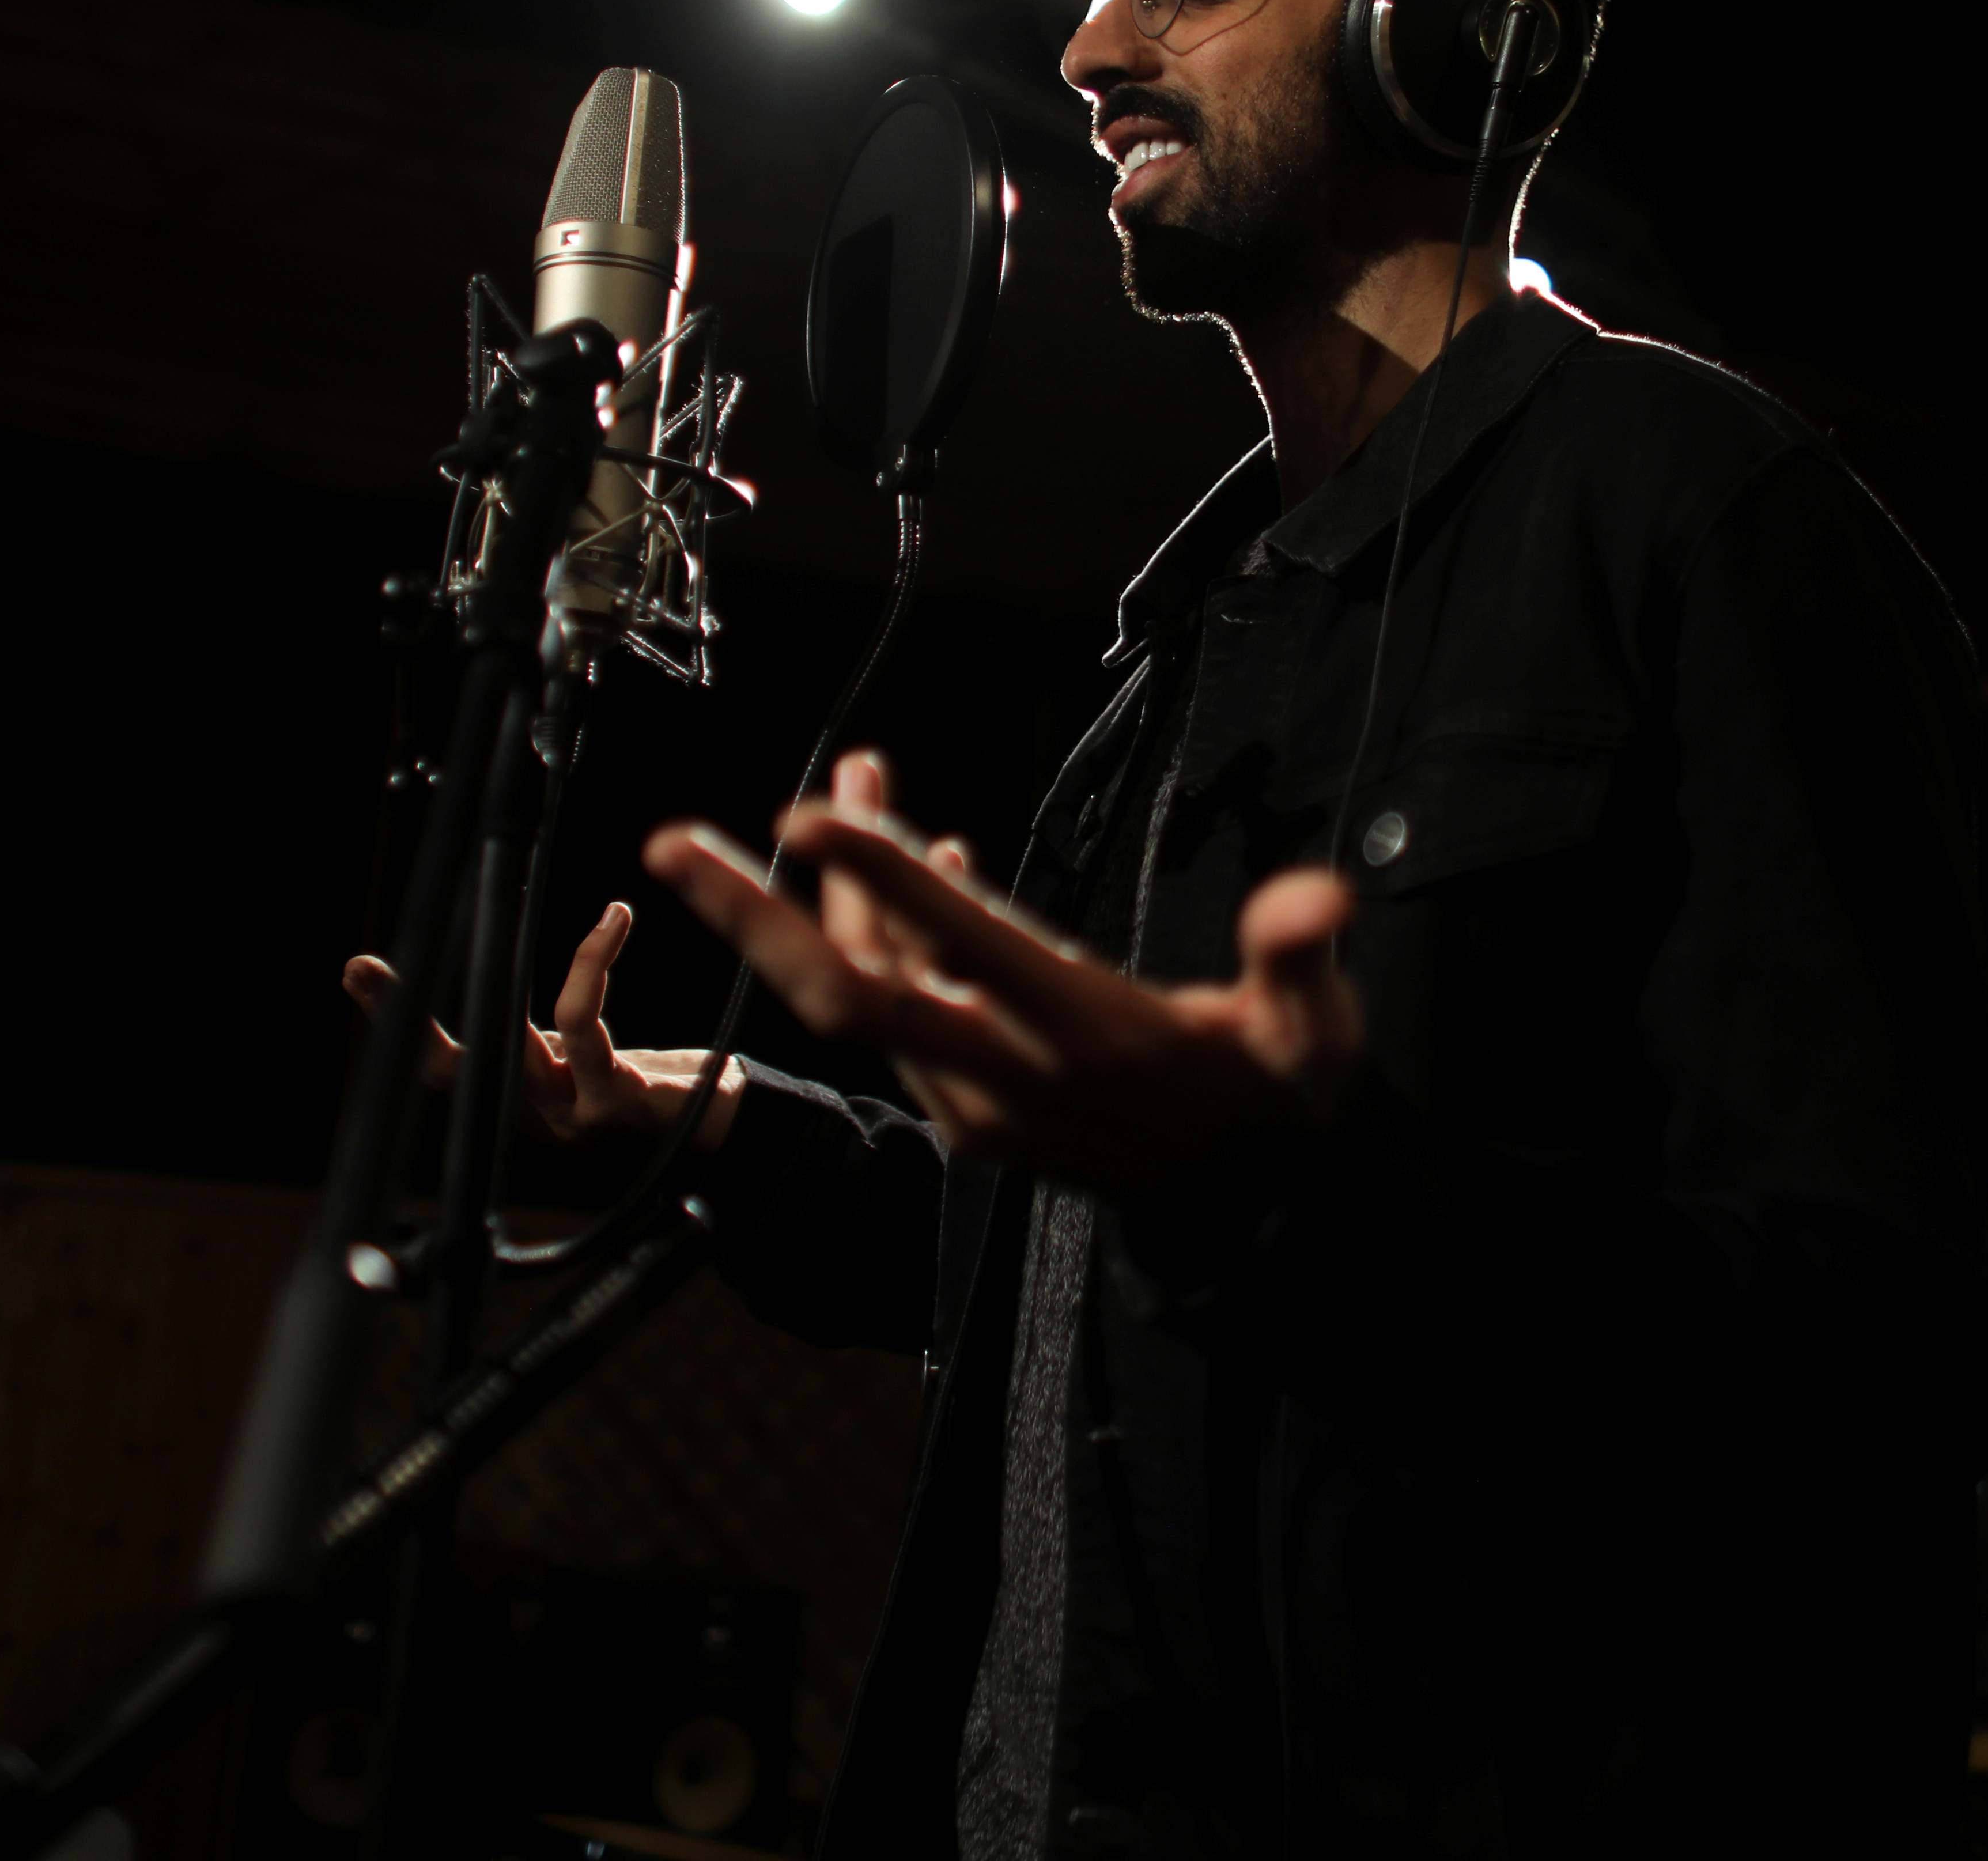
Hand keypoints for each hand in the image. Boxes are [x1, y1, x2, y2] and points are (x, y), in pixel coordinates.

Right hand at [344, 899, 746, 1152]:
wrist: (722, 1130)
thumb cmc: (652, 1086)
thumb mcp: (587, 1056)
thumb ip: (551, 1038)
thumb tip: (508, 988)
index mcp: (520, 1100)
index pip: (444, 1066)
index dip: (395, 1023)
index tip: (358, 974)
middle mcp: (534, 1117)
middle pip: (452, 1071)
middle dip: (401, 1017)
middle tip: (360, 968)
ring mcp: (570, 1117)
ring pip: (526, 1048)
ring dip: (562, 973)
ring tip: (601, 917)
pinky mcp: (612, 1106)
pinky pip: (585, 1027)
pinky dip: (593, 965)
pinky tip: (612, 923)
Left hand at [639, 751, 1362, 1190]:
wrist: (1246, 1210)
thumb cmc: (1275, 1100)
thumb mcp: (1311, 1040)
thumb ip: (1300, 963)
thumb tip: (1318, 895)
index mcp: (1079, 1038)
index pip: (962, 949)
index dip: (887, 877)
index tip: (809, 810)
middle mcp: (1005, 1075)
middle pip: (851, 993)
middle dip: (751, 920)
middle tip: (669, 843)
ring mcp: (974, 1098)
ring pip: (872, 985)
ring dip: (841, 887)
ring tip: (847, 778)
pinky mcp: (966, 1109)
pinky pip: (901, 1007)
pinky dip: (887, 932)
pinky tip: (921, 854)